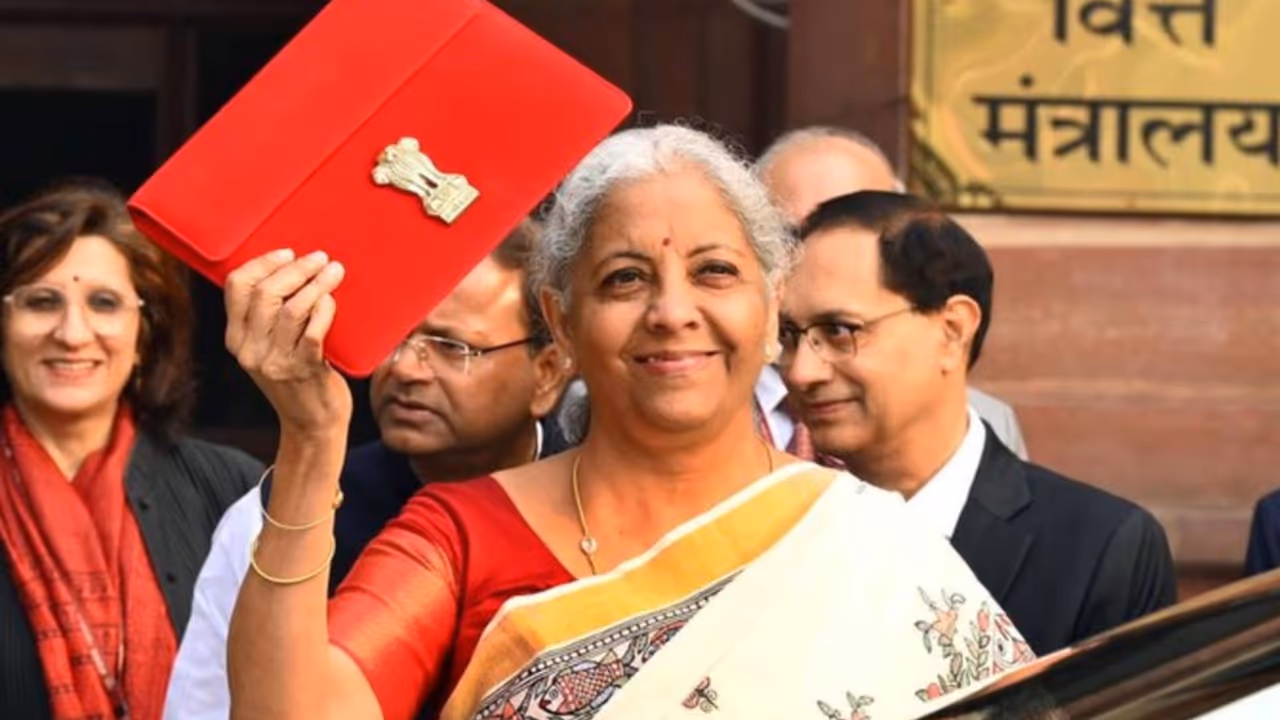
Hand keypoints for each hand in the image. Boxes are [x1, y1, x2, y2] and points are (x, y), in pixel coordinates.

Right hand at [225, 249, 352, 436]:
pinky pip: (313, 330)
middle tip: (320, 259)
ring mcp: (275, 362)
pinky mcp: (303, 371)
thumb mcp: (270, 349)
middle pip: (265, 293)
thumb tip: (291, 270)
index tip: (288, 252)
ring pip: (291, 308)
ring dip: (316, 284)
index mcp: (237, 339)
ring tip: (334, 272)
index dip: (263, 263)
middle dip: (296, 269)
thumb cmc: (298, 379)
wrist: (312, 425)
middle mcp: (250, 350)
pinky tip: (333, 300)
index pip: (236, 287)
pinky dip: (324, 310)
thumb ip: (269, 319)